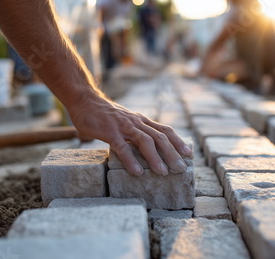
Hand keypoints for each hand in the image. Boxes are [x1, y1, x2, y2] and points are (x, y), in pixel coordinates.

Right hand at [69, 96, 192, 175]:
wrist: (85, 100)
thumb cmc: (104, 114)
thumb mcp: (125, 121)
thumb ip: (135, 131)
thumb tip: (144, 148)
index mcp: (141, 120)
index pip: (165, 130)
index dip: (178, 141)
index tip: (189, 154)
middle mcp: (136, 122)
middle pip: (160, 138)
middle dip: (172, 154)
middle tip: (181, 168)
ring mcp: (124, 126)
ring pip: (145, 142)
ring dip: (156, 158)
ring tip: (163, 173)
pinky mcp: (110, 132)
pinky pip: (123, 147)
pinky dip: (131, 160)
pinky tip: (137, 172)